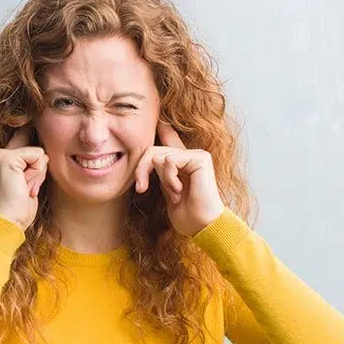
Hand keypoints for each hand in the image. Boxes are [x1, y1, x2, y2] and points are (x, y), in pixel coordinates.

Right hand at [0, 126, 48, 231]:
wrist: (9, 221)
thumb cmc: (19, 207)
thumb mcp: (29, 181)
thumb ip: (33, 163)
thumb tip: (44, 153)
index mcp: (2, 158)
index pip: (27, 142)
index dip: (36, 160)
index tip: (27, 180)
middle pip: (36, 149)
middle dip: (38, 171)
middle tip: (25, 188)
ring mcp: (0, 154)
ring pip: (38, 153)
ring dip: (37, 175)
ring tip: (24, 188)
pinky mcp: (7, 158)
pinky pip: (37, 155)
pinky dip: (36, 174)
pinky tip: (24, 186)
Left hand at [133, 120, 225, 235]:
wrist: (202, 226)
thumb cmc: (187, 215)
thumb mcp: (167, 189)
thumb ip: (160, 172)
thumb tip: (150, 156)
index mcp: (182, 163)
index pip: (169, 138)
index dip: (163, 127)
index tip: (159, 118)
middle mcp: (189, 155)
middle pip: (152, 150)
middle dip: (141, 169)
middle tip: (141, 189)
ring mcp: (196, 155)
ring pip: (158, 155)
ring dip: (161, 179)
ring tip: (174, 193)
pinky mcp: (200, 157)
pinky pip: (169, 160)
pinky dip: (169, 178)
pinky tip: (180, 190)